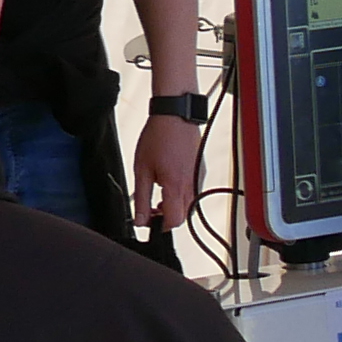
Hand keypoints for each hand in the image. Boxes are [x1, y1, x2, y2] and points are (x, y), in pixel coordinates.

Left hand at [130, 114, 202, 230]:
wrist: (175, 115)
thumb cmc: (158, 137)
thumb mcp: (142, 170)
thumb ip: (140, 199)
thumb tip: (140, 219)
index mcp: (176, 186)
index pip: (174, 221)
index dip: (160, 226)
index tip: (150, 222)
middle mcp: (191, 185)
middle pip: (183, 216)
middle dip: (167, 216)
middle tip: (152, 208)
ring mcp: (198, 178)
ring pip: (189, 205)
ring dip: (174, 205)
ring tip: (160, 190)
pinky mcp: (201, 171)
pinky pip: (193, 191)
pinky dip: (182, 193)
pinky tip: (170, 179)